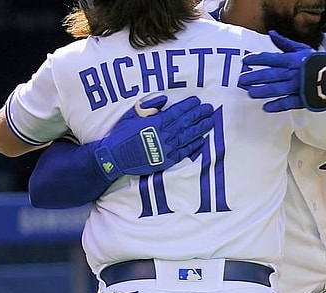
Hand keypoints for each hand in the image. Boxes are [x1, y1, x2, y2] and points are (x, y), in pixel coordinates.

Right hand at [94, 95, 214, 179]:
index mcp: (156, 122)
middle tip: (209, 109)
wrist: (116, 157)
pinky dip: (193, 146)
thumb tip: (164, 99)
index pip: (177, 111)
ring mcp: (166, 148)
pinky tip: (201, 141)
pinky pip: (184, 152)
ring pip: (188, 137)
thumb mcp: (132, 114)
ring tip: (210, 122)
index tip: (197, 101)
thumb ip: (149, 106)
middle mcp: (164, 135)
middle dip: (199, 115)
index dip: (188, 106)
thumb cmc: (122, 135)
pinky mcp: (166, 160)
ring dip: (200, 129)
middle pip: (186, 123)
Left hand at [239, 31, 325, 112]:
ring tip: (250, 93)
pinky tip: (266, 108)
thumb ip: (285, 43)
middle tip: (241, 81)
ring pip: (276, 89)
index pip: (270, 59)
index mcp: (292, 59)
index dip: (256, 60)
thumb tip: (272, 34)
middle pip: (269, 75)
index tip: (245, 62)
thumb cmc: (318, 61)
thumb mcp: (302, 49)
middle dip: (254, 78)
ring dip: (261, 92)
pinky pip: (288, 103)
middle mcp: (293, 73)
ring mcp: (298, 87)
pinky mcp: (303, 99)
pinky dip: (277, 106)